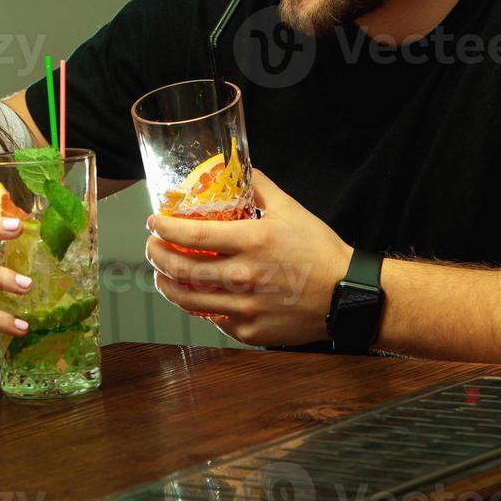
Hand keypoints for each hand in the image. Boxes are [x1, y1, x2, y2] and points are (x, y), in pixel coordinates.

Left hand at [145, 170, 352, 346]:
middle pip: (180, 269)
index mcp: (252, 241)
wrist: (347, 295)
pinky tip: (197, 295)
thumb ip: (258, 186)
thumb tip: (235, 168)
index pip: (190, 235)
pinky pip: (213, 319)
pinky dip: (200, 306)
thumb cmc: (319, 250)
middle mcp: (243, 276)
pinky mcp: (249, 332)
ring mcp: (244, 308)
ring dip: (166, 285)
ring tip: (161, 274)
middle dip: (156, 255)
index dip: (163, 228)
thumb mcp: (290, 209)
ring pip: (187, 299)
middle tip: (152, 247)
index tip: (153, 221)